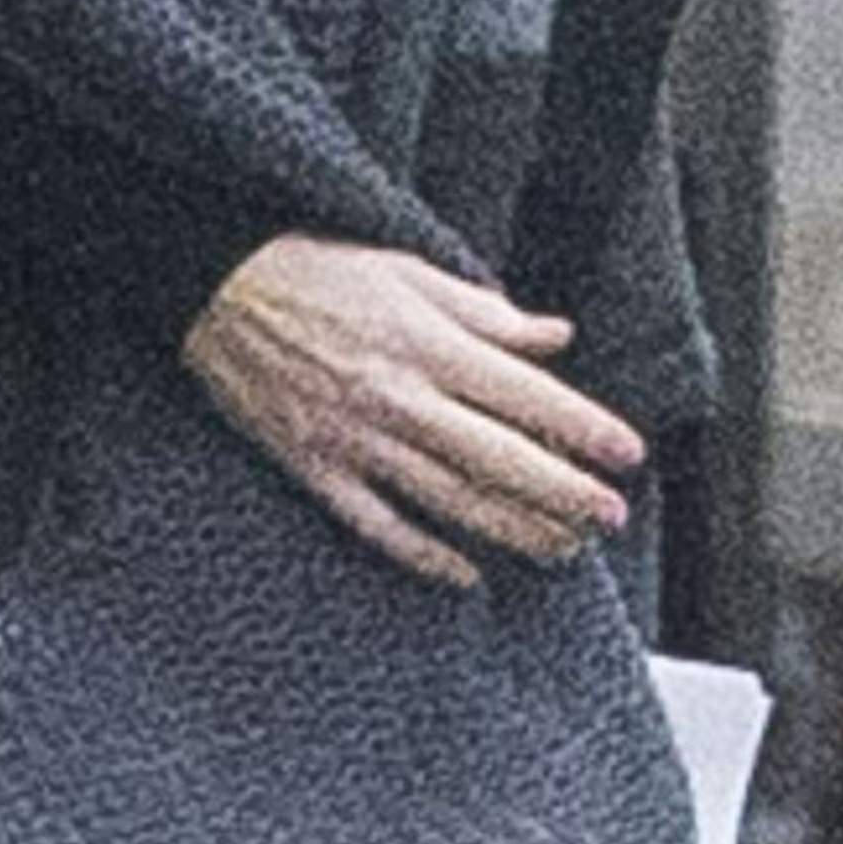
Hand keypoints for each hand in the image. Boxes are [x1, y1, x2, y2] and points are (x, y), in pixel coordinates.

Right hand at [179, 232, 644, 592]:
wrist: (213, 283)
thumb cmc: (317, 266)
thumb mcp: (408, 269)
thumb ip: (485, 312)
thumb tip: (556, 336)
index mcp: (425, 342)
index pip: (523, 395)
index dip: (582, 428)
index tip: (628, 454)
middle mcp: (397, 397)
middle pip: (496, 459)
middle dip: (562, 493)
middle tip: (612, 517)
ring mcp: (354, 439)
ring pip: (447, 500)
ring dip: (512, 530)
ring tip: (563, 550)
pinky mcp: (315, 468)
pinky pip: (377, 525)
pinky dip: (423, 555)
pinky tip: (466, 577)